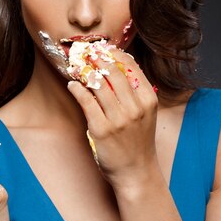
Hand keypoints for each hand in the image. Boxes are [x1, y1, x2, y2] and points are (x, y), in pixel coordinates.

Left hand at [67, 49, 160, 188]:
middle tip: (87, 52)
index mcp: (148, 100)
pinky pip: (86, 101)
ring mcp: (118, 119)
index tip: (104, 48)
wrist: (136, 172)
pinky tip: (72, 85)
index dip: (115, 54)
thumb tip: (116, 68)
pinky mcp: (101, 129)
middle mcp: (135, 107)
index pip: (131, 67)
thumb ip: (135, 93)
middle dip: (98, 58)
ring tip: (76, 66)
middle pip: (113, 72)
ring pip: (98, 84)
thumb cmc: (138, 141)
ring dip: (85, 71)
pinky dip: (77, 89)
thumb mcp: (146, 114)